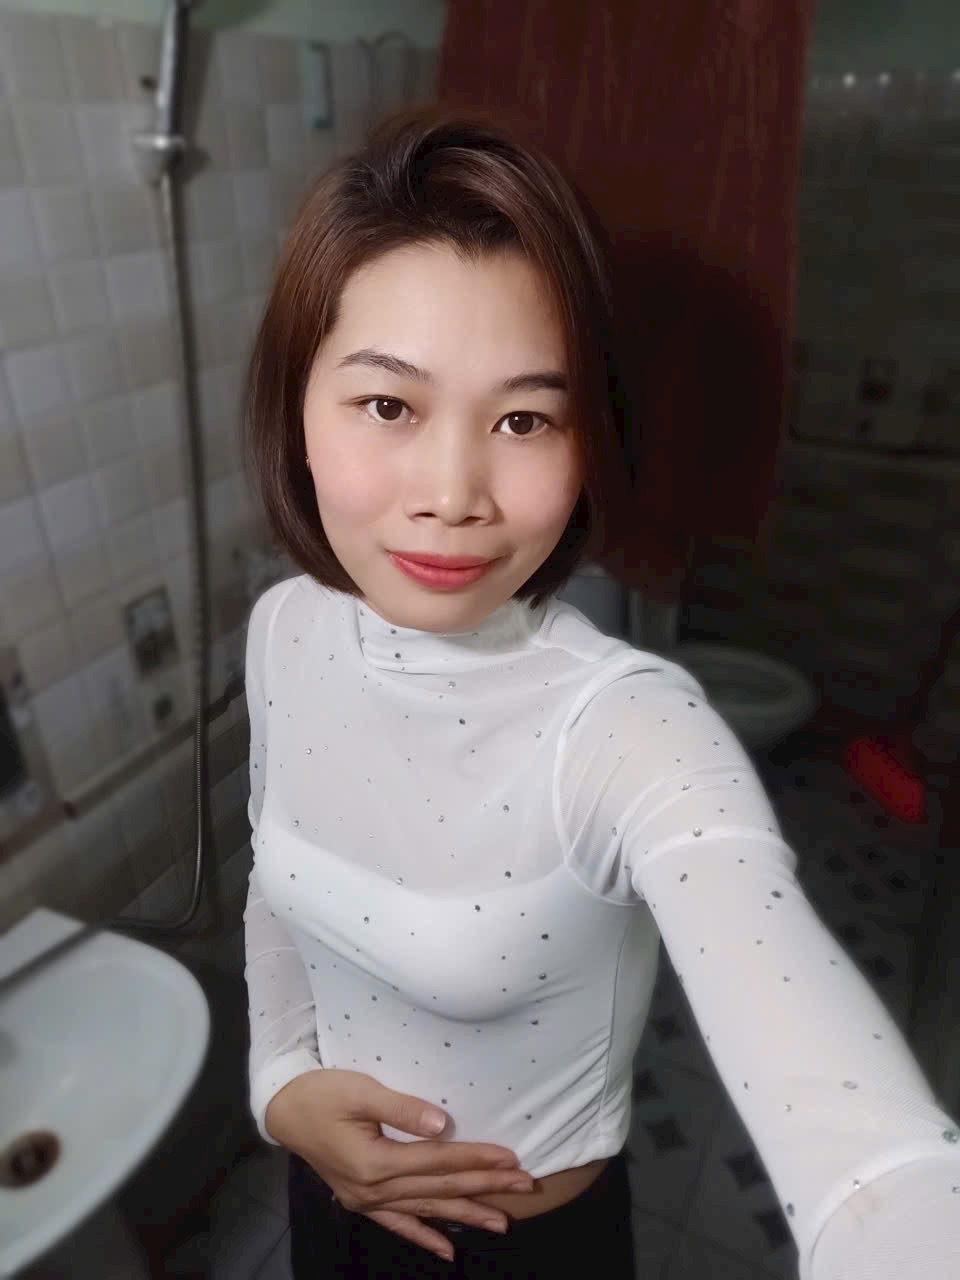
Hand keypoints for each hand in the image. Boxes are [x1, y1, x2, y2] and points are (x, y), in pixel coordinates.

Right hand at [265, 1068, 534, 1260]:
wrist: (284, 1110)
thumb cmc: (323, 1093)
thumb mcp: (360, 1091)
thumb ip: (402, 1109)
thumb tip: (445, 1125)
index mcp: (374, 1163)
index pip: (438, 1161)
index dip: (477, 1159)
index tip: (511, 1159)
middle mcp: (373, 1190)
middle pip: (439, 1188)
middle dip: (484, 1187)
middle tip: (524, 1187)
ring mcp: (366, 1201)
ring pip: (426, 1209)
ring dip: (466, 1214)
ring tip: (503, 1221)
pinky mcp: (361, 1201)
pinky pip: (398, 1223)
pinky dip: (424, 1235)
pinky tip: (447, 1250)